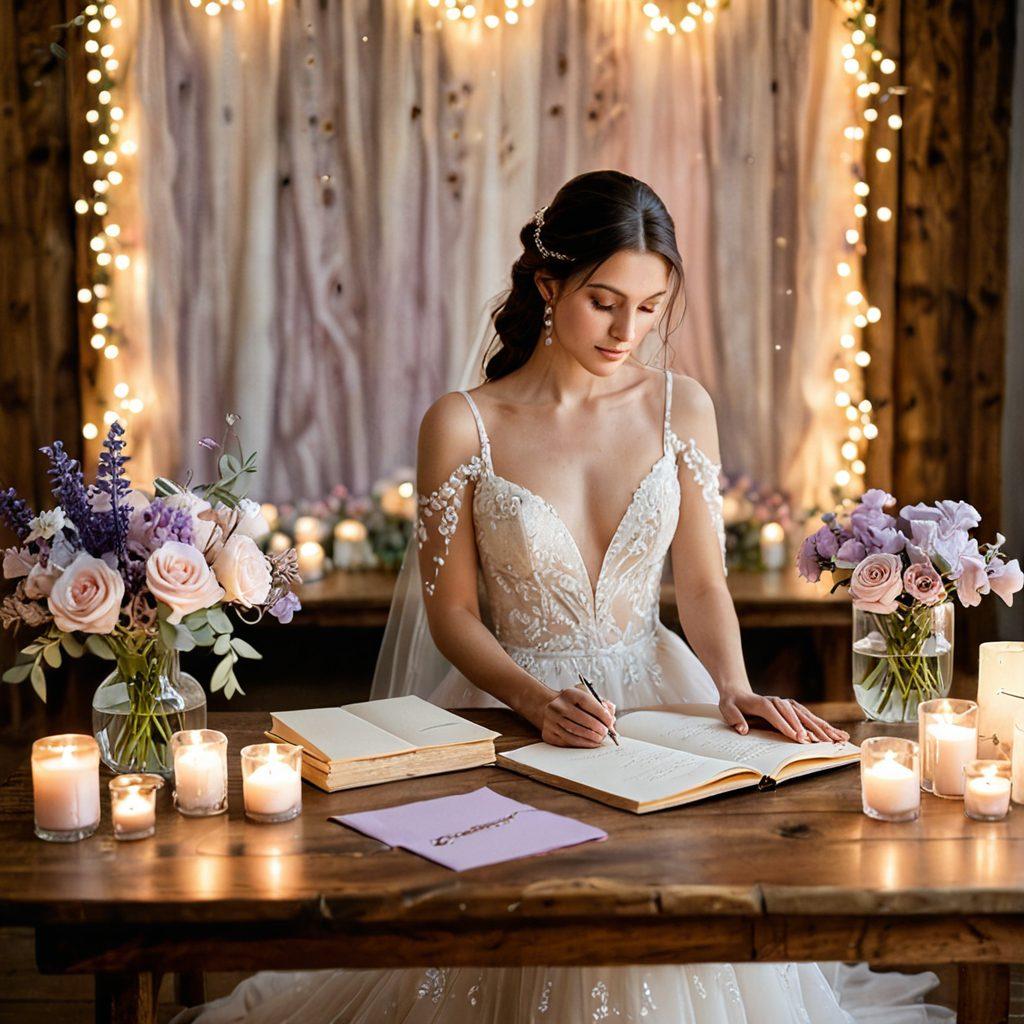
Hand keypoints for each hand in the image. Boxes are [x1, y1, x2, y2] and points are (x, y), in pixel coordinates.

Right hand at [540, 687, 616, 747]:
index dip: (601, 713)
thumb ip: (601, 705)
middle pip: (581, 719)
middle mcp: (557, 706)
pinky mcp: (549, 733)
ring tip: (600, 739)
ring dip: (591, 738)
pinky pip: (568, 741)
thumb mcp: (586, 698)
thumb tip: (611, 718)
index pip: (587, 702)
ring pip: (575, 732)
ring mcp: (551, 720)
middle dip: (597, 727)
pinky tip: (590, 743)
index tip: (610, 722)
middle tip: (606, 732)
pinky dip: (582, 744)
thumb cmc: (573, 705)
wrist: (549, 709)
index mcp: (569, 694)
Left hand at [719, 688, 849, 743]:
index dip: (788, 726)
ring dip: (822, 727)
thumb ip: (734, 719)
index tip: (798, 738)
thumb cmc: (732, 704)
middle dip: (810, 728)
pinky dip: (823, 725)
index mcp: (763, 703)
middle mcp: (778, 702)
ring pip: (807, 716)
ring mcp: (787, 704)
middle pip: (796, 715)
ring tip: (837, 738)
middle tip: (822, 742)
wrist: (738, 693)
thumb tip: (743, 730)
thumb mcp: (727, 709)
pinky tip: (836, 733)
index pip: (777, 715)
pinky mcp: (792, 708)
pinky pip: (809, 717)